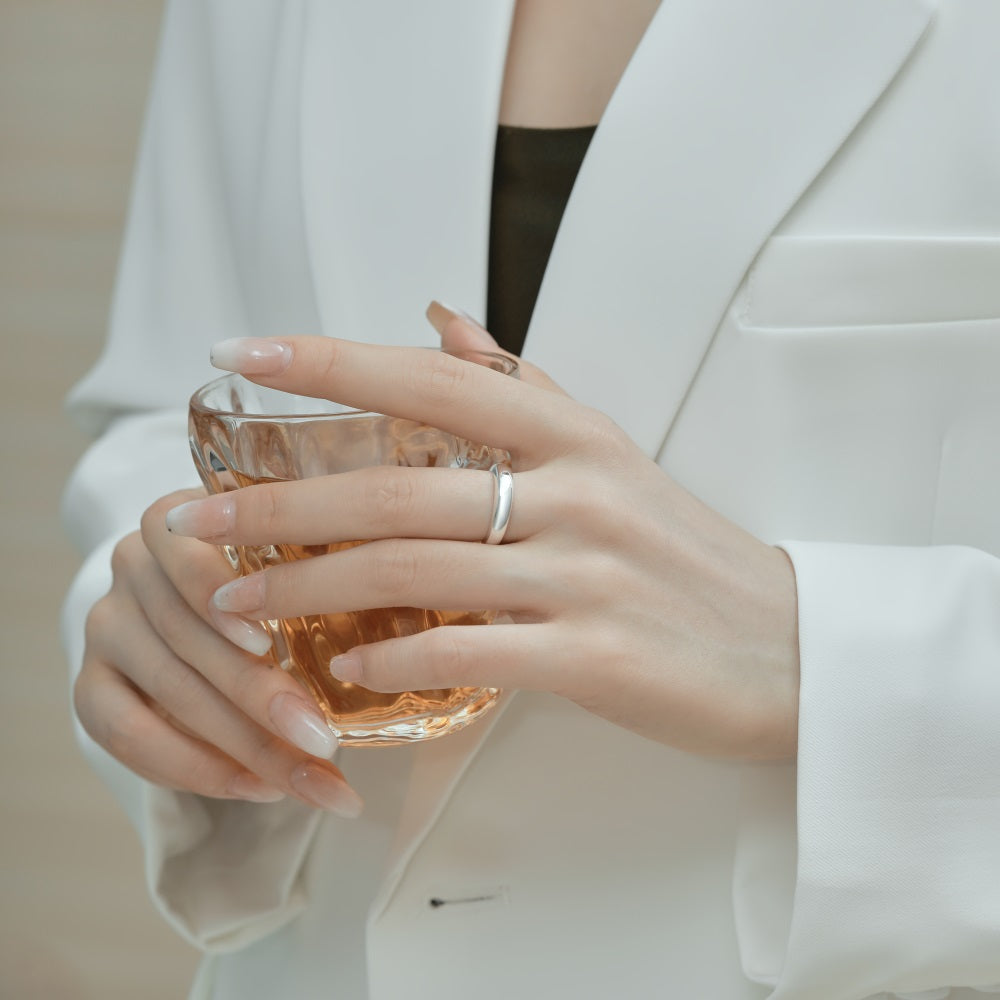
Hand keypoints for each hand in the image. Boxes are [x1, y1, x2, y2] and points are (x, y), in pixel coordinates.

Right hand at [74, 488, 363, 815]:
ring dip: (245, 746)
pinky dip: (194, 769)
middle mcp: (131, 564)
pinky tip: (256, 789)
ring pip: (168, 691)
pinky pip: (124, 735)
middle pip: (188, 637)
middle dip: (260, 698)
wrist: (194, 601)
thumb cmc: (270, 569)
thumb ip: (316, 563)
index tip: (268, 642)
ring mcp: (106, 625)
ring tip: (311, 780)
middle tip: (325, 742)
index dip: (219, 598)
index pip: (187, 553)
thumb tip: (391, 616)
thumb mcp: (291, 550)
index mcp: (180, 518)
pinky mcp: (89, 684)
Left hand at [167, 305, 799, 759]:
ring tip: (237, 602)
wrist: (789, 648)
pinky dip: (394, 663)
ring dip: (312, 589)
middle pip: (397, 487)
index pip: (430, 379)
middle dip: (281, 503)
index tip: (239, 357)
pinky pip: (468, 654)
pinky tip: (346, 671)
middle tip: (194, 518)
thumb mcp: (612, 454)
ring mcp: (585, 576)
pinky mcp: (596, 657)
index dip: (329, 362)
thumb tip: (438, 318)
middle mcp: (576, 493)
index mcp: (574, 436)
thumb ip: (521, 387)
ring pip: (415, 571)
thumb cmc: (686, 553)